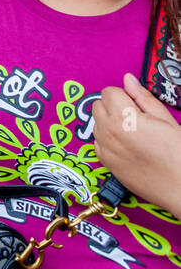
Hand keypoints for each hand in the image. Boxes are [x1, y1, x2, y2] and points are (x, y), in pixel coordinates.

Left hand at [93, 74, 180, 210]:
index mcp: (124, 117)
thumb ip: (143, 98)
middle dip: (113, 106)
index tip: (136, 104)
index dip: (124, 96)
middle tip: (135, 117)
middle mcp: (108, 131)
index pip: (108, 92)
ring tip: (133, 133)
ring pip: (96, 123)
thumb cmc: (179, 155)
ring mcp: (104, 148)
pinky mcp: (104, 162)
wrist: (180, 189)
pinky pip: (97, 141)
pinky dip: (107, 139)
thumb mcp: (166, 120)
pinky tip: (127, 146)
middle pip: (98, 105)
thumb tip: (128, 80)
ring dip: (109, 122)